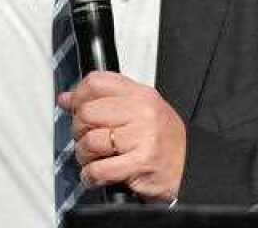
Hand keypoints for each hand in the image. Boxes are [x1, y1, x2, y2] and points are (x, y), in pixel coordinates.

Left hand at [57, 71, 185, 202]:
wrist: (191, 168)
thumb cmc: (162, 140)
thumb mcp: (137, 110)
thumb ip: (103, 101)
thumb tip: (66, 99)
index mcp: (140, 94)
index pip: (95, 82)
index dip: (78, 97)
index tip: (76, 109)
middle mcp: (142, 111)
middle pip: (87, 113)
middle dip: (79, 131)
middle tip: (86, 140)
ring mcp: (142, 136)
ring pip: (90, 141)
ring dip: (84, 156)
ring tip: (93, 159)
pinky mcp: (141, 162)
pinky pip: (100, 168)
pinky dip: (91, 175)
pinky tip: (95, 175)